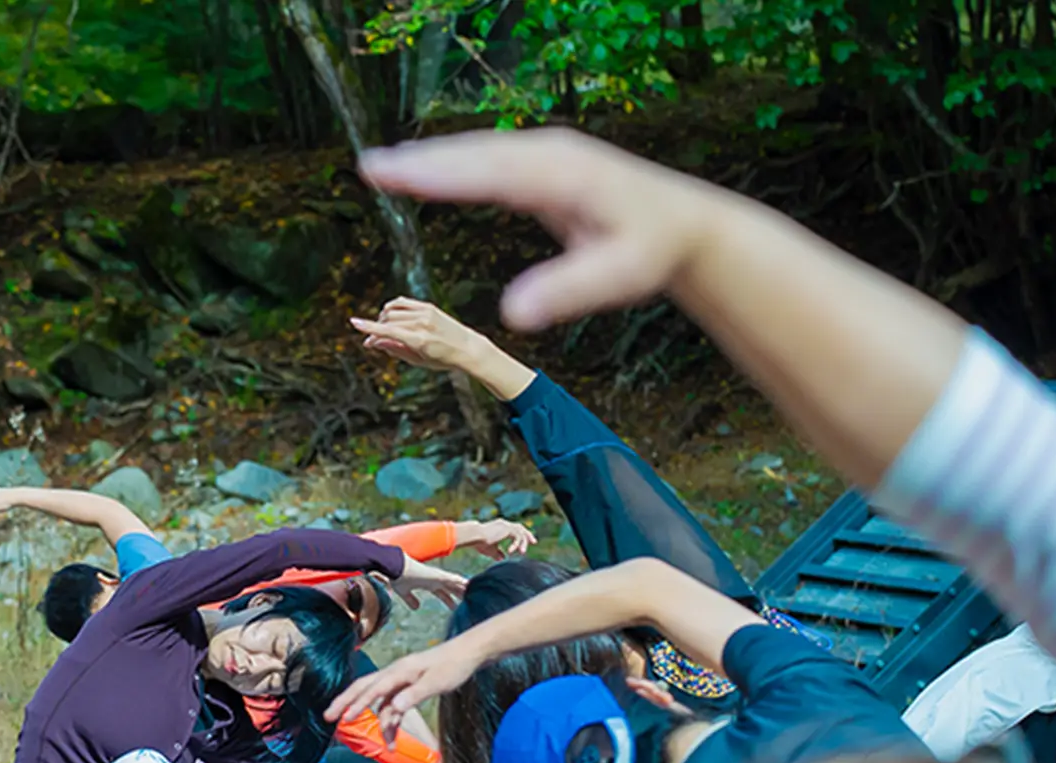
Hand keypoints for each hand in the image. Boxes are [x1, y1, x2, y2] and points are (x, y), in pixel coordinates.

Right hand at [327, 638, 482, 735]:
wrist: (468, 653)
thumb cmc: (454, 666)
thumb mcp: (436, 682)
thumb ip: (414, 694)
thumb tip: (394, 708)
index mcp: (400, 671)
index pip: (373, 688)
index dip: (357, 703)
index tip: (344, 718)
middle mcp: (395, 673)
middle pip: (363, 687)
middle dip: (345, 702)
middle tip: (328, 717)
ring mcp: (400, 680)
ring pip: (378, 700)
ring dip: (379, 722)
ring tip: (385, 744)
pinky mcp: (406, 686)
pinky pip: (392, 703)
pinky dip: (392, 719)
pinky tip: (395, 735)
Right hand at [348, 297, 482, 372]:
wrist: (467, 348)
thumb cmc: (442, 359)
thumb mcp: (418, 361)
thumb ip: (395, 350)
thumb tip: (375, 342)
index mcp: (419, 341)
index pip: (388, 331)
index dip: (369, 327)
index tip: (354, 323)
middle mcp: (421, 324)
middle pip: (388, 321)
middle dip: (376, 330)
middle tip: (373, 341)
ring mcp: (425, 313)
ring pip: (393, 311)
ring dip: (383, 320)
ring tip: (384, 331)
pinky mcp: (428, 306)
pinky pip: (402, 301)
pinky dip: (392, 306)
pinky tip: (389, 314)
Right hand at [359, 130, 717, 331]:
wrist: (685, 224)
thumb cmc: (653, 251)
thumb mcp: (619, 277)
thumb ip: (568, 290)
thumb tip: (513, 317)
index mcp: (564, 176)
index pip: (490, 173)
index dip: (439, 176)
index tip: (395, 175)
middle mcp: (551, 155)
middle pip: (476, 154)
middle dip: (423, 161)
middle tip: (370, 167)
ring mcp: (547, 155)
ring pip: (480, 152)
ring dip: (433, 159)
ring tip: (384, 167)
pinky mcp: (545, 164)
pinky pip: (491, 160)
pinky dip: (456, 165)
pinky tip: (429, 172)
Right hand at [391, 561, 467, 611]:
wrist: (395, 567)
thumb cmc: (397, 577)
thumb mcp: (404, 592)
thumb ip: (410, 599)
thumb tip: (416, 608)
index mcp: (427, 584)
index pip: (442, 593)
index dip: (448, 600)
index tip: (455, 606)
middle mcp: (434, 580)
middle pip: (451, 589)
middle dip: (460, 595)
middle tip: (470, 601)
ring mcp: (437, 577)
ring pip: (455, 584)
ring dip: (464, 589)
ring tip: (476, 593)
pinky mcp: (437, 575)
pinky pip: (453, 579)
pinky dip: (461, 582)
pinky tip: (469, 584)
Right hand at [462, 518, 535, 556]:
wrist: (474, 536)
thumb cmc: (479, 543)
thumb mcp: (490, 550)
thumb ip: (497, 553)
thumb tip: (503, 559)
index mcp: (501, 527)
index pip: (514, 529)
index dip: (521, 535)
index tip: (527, 542)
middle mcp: (504, 524)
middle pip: (520, 527)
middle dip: (528, 535)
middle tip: (534, 542)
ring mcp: (506, 525)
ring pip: (520, 533)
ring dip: (523, 542)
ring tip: (522, 553)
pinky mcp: (507, 528)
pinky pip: (517, 536)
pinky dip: (516, 544)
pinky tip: (511, 551)